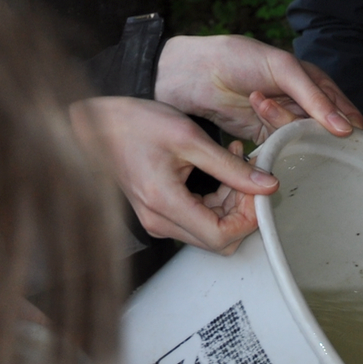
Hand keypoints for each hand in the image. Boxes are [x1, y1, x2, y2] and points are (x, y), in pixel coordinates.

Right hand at [71, 96, 275, 252]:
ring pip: (211, 232)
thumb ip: (230, 165)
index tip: (258, 192)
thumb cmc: (133, 123)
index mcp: (164, 202)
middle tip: (250, 179)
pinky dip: (217, 202)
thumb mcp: (188, 137)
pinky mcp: (159, 215)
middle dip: (242, 213)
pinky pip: (199, 221)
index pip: (221, 236)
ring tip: (237, 167)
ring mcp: (157, 221)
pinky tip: (222, 174)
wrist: (95, 123)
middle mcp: (159, 221)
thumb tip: (267, 185)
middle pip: (219, 240)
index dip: (248, 219)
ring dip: (231, 206)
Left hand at [155, 34, 362, 144]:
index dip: (347, 125)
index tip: (339, 135)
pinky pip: (282, 149)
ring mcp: (285, 123)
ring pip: (302, 141)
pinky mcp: (265, 139)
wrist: (190, 73)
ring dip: (282, 125)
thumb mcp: (283, 69)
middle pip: (324, 131)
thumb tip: (347, 130)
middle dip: (308, 126)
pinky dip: (273, 142)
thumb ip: (315, 98)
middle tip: (280, 109)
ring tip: (257, 103)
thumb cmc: (237, 58)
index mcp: (314, 83)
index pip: (346, 112)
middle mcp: (303, 105)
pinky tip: (255, 119)